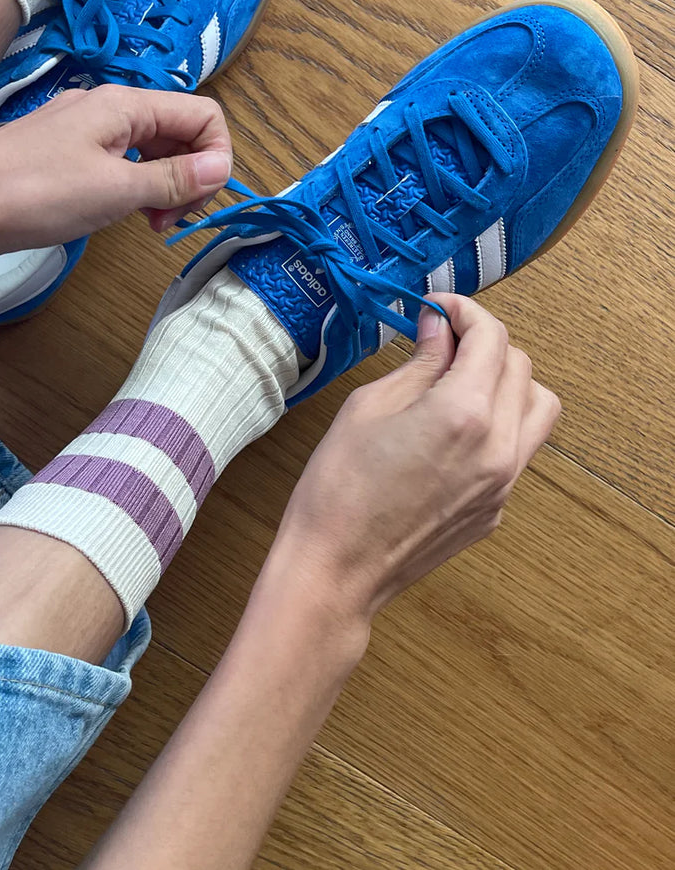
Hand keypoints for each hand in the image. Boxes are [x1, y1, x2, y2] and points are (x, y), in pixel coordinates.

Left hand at [0, 84, 232, 263]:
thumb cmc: (31, 195)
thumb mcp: (115, 189)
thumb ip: (172, 178)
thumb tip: (221, 167)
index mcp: (125, 105)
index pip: (202, 114)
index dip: (216, 156)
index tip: (199, 201)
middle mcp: (106, 110)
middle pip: (178, 131)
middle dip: (190, 174)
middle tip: (171, 220)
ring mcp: (82, 133)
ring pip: (148, 151)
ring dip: (161, 186)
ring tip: (147, 224)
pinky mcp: (62, 158)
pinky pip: (117, 165)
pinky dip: (130, 189)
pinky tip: (116, 216)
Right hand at [273, 294, 559, 626]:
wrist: (338, 568)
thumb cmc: (340, 485)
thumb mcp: (370, 405)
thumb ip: (419, 363)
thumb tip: (438, 328)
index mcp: (465, 413)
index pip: (491, 337)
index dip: (465, 311)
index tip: (438, 309)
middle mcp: (499, 447)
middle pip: (521, 366)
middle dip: (484, 342)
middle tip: (442, 341)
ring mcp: (504, 483)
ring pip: (537, 408)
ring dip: (508, 382)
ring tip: (462, 382)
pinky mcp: (497, 509)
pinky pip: (518, 450)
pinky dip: (498, 424)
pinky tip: (451, 430)